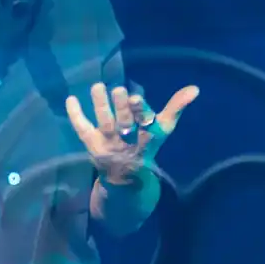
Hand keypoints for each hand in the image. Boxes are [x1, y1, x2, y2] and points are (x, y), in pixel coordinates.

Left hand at [66, 82, 197, 183]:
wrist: (126, 177)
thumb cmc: (146, 147)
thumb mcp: (162, 129)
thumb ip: (176, 108)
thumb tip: (194, 89)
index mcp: (147, 138)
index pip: (145, 124)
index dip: (141, 112)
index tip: (137, 98)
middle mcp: (127, 142)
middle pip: (124, 124)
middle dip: (121, 108)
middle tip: (118, 90)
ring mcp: (108, 144)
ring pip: (103, 124)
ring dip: (100, 106)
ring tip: (97, 86)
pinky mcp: (92, 144)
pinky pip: (82, 130)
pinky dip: (75, 115)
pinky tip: (70, 99)